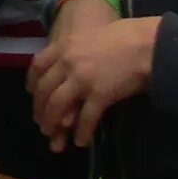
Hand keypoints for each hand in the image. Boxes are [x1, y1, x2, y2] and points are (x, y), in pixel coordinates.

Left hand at [30, 2, 158, 153]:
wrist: (146, 43)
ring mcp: (82, 79)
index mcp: (63, 46)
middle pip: (44, 89)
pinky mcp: (100, 94)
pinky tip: (81, 142)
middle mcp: (67, 63)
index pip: (37, 66)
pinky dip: (82, 132)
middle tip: (40, 122)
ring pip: (57, 105)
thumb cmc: (123, 37)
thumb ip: (75, 51)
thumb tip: (69, 68)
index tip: (31, 93)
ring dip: (52, 123)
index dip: (32, 82)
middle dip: (39, 109)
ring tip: (53, 136)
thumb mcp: (89, 37)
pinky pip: (86, 118)